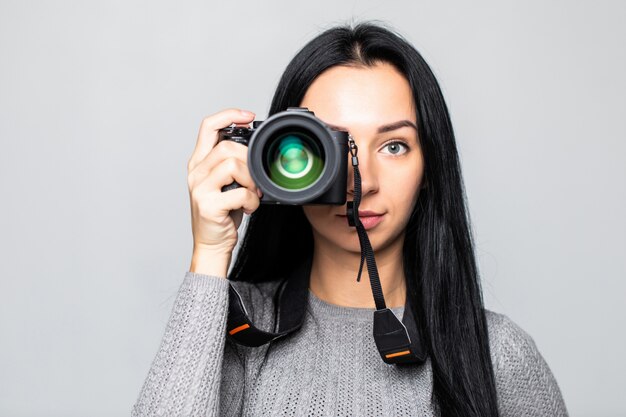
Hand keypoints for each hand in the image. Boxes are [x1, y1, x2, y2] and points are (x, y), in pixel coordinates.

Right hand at [187, 108, 261, 257]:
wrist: (211, 244)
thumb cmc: (222, 213)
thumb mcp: (224, 183)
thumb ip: (231, 163)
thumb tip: (254, 146)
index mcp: (199, 162)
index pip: (208, 126)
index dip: (229, 115)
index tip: (249, 116)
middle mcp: (196, 172)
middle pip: (227, 146)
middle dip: (249, 160)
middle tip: (255, 180)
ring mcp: (199, 188)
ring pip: (233, 165)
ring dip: (252, 181)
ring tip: (252, 194)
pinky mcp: (208, 205)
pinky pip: (240, 193)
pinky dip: (252, 201)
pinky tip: (248, 208)